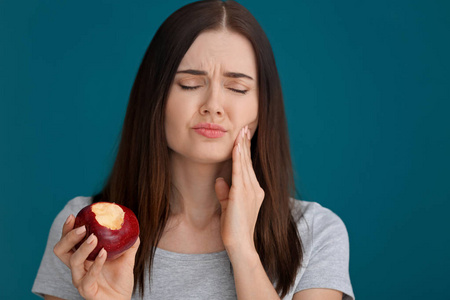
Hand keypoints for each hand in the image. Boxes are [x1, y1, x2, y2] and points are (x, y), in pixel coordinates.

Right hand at [53, 214, 139, 299]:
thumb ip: (129, 243)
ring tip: (94, 237)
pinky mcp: (87, 291)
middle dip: (68, 237)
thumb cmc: (120, 279)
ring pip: (73, 262)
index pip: (68, 242)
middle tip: (82, 227)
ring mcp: (81, 280)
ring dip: (83, 248)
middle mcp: (78, 268)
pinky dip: (96, 263)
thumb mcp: (126, 258)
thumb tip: (135, 227)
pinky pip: (88, 277)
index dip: (67, 229)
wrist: (123, 299)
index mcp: (83, 258)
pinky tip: (104, 253)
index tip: (74, 215)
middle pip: (61, 251)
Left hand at [215, 125, 264, 254]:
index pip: (248, 167)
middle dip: (245, 144)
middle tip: (244, 128)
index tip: (243, 138)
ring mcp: (250, 191)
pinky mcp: (241, 193)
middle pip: (248, 162)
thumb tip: (219, 180)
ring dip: (242, 146)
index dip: (245, 151)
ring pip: (244, 164)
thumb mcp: (228, 207)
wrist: (240, 243)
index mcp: (254, 191)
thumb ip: (224, 193)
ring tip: (241, 131)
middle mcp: (255, 189)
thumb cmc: (234, 228)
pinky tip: (236, 146)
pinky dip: (237, 157)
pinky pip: (239, 171)